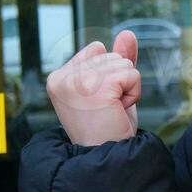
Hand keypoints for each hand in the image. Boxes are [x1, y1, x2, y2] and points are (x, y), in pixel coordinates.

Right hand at [47, 30, 140, 146]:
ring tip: (112, 111)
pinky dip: (133, 93)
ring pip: (124, 63)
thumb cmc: (108, 128)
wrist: (107, 158)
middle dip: (120, 82)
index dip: (109, 76)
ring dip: (127, 88)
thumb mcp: (111, 89)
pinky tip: (118, 110)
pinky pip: (131, 74)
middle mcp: (62, 77)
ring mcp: (77, 82)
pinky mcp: (97, 87)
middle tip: (108, 110)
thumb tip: (127, 34)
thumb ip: (117, 60)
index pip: (97, 51)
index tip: (100, 103)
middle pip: (111, 55)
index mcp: (58, 78)